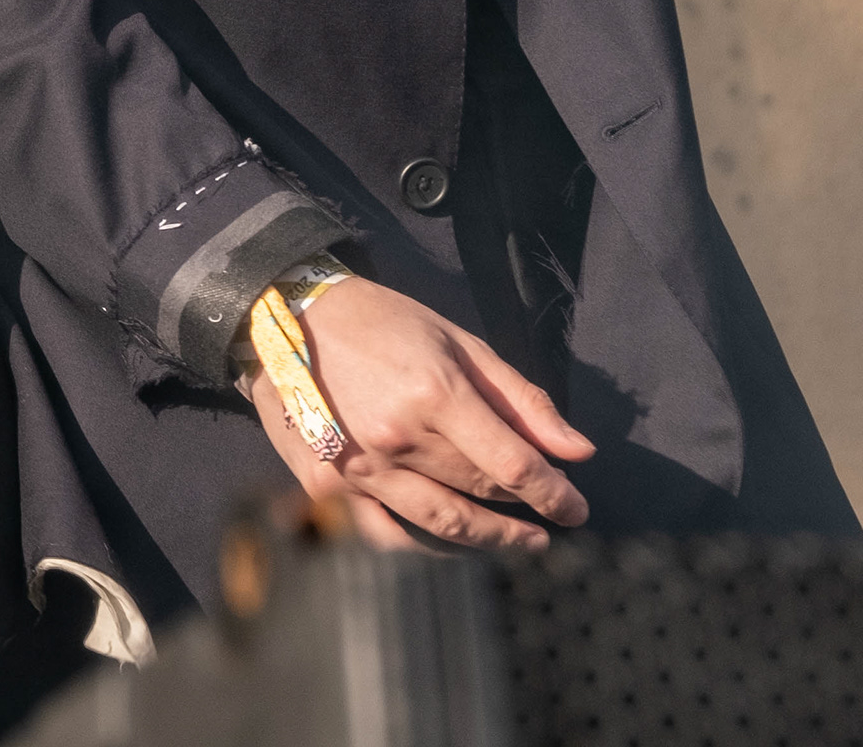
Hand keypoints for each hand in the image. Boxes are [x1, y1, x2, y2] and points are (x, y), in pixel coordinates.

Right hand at [246, 275, 593, 550]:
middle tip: (552, 519)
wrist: (283, 316)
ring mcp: (359, 468)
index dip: (556, 495)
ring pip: (441, 523)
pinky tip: (451, 544)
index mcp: (435, 393)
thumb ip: (520, 399)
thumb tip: (579, 452)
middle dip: (526, 509)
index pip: (514, 466)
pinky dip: (424, 547)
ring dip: (489, 539)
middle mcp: (397, 438)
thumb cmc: (381, 323)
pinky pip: (386, 534)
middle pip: (480, 492)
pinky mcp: (326, 485)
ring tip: (519, 541)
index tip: (578, 509)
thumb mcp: (457, 342)